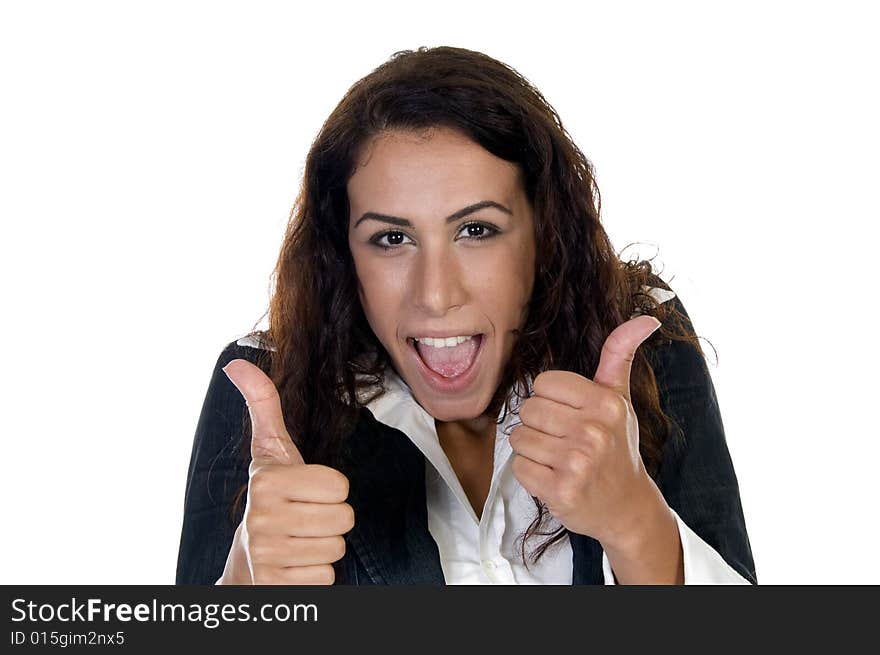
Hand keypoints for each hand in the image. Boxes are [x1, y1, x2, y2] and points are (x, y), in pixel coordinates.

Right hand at [217, 359, 353, 584]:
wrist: (246, 558)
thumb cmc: (271, 496)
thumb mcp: (270, 451)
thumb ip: (263, 406)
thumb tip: (237, 363)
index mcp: (267, 481)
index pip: (339, 485)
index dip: (331, 490)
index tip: (307, 492)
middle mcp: (262, 517)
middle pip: (343, 518)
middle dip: (331, 520)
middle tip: (306, 518)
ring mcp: (267, 554)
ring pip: (337, 548)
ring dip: (324, 546)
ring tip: (300, 540)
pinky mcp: (275, 585)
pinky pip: (327, 578)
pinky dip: (317, 574)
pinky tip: (296, 564)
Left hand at [508, 315, 666, 549]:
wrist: (626, 505)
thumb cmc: (617, 447)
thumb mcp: (620, 398)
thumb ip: (620, 355)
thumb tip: (648, 318)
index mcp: (605, 403)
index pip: (543, 383)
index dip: (551, 400)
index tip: (570, 416)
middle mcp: (593, 431)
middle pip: (528, 410)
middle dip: (540, 425)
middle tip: (564, 441)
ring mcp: (577, 462)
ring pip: (519, 438)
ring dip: (533, 450)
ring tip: (559, 459)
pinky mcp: (561, 490)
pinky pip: (519, 468)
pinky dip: (530, 475)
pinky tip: (554, 477)